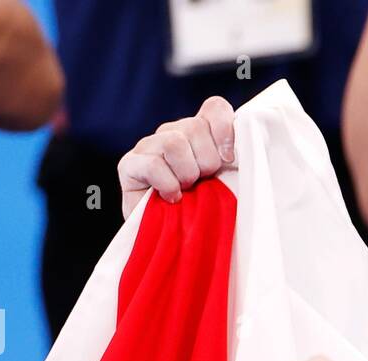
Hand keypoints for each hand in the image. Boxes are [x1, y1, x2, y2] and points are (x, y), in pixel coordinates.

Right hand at [116, 96, 235, 217]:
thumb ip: (234, 161)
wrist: (175, 246)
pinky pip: (153, 164)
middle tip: (203, 184)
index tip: (230, 159)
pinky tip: (172, 198)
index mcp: (199, 133)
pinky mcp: (129, 165)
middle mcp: (172, 133)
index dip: (225, 129)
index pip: (214, 107)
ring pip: (174, 142)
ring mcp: (148, 146)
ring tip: (186, 192)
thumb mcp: (229, 184)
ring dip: (187, 173)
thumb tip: (238, 147)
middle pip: (196, 126)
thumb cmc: (206, 215)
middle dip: (206, 162)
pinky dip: (167, 184)